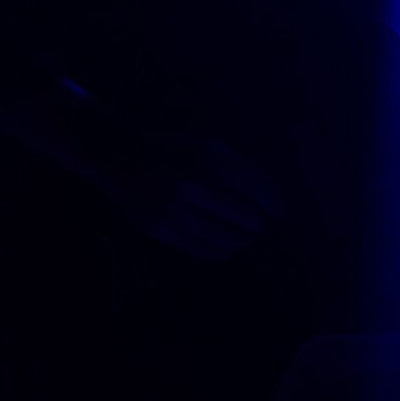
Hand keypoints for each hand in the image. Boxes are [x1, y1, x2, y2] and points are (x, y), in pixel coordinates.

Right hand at [116, 135, 283, 261]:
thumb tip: (272, 200)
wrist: (120, 158)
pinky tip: (229, 247)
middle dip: (262, 225)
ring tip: (249, 237)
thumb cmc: (173, 151)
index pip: (257, 191)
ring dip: (246, 241)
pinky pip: (203, 251)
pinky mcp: (162, 231)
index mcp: (207, 159)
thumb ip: (240, 170)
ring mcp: (174, 211)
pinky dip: (223, 252)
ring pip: (227, 240)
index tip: (279, 212)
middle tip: (266, 226)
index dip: (274, 205)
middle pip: (246, 219)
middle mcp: (191, 186)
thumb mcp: (208, 147)